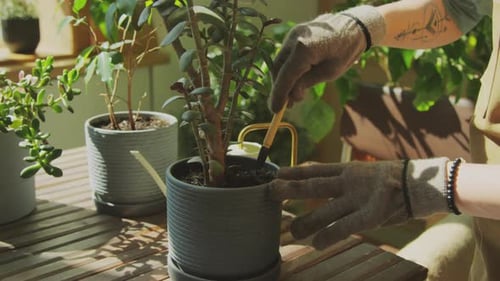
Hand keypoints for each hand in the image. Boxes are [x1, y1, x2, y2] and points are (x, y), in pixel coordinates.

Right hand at [269, 5, 384, 112]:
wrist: (354, 26)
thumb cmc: (346, 50)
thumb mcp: (330, 72)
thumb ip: (307, 83)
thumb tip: (291, 96)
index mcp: (304, 48)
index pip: (286, 75)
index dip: (279, 94)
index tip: (275, 109)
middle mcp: (294, 39)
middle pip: (278, 69)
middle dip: (280, 88)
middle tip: (287, 105)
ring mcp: (292, 35)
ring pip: (279, 62)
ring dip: (283, 79)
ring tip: (293, 96)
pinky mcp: (293, 35)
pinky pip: (285, 56)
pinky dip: (287, 69)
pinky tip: (295, 81)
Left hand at [269, 158, 448, 248]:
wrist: (426, 183)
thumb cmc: (394, 180)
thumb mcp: (366, 172)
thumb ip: (343, 177)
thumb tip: (319, 177)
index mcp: (349, 169)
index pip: (316, 168)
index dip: (295, 171)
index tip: (276, 172)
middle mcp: (351, 181)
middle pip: (315, 184)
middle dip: (291, 188)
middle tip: (270, 191)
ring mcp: (360, 197)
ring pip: (326, 209)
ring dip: (307, 220)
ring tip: (291, 230)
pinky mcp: (372, 214)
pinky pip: (344, 227)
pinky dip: (329, 236)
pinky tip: (316, 244)